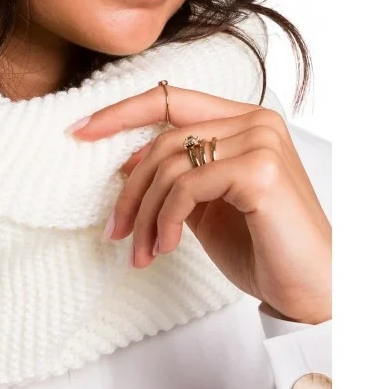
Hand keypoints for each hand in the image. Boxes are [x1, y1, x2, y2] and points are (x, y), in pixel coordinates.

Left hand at [67, 86, 331, 324]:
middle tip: (115, 231)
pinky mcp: (259, 171)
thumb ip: (175, 176)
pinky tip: (165, 247)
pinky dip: (165, 220)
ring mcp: (260, 141)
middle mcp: (255, 121)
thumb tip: (126, 162)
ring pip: (169, 165)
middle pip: (162, 139)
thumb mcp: (205, 205)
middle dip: (129, 190)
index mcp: (243, 120)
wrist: (308, 289)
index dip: (120, 112)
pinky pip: (186, 187)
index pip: (170, 98)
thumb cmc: (261, 247)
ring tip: (142, 251)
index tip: (79, 130)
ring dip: (144, 214)